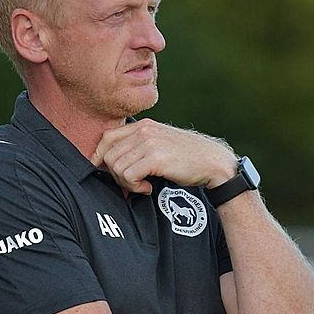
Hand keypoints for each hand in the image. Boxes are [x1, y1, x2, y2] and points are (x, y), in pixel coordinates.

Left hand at [91, 119, 236, 194]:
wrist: (213, 162)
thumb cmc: (187, 158)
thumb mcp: (160, 143)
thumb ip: (139, 146)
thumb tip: (110, 163)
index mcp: (143, 125)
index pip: (107, 137)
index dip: (99, 156)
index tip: (103, 172)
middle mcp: (144, 130)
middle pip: (109, 155)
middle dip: (115, 174)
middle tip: (131, 183)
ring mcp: (150, 143)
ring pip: (116, 167)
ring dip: (126, 182)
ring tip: (142, 185)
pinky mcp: (156, 158)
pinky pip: (129, 176)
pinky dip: (134, 187)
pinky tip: (147, 187)